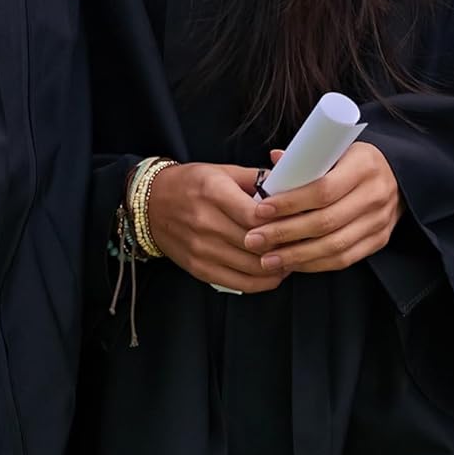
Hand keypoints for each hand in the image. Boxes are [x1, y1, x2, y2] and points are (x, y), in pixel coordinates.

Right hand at [146, 162, 286, 293]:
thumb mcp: (222, 171)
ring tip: (292, 257)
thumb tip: (289, 186)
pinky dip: (261, 282)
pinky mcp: (199, 268)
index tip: (297, 220)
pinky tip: (274, 273)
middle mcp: (206, 223)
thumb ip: (255, 179)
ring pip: (250, 267)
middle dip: (283, 245)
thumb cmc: (190, 183)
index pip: (254, 215)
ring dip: (277, 266)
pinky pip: (237, 283)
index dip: (279, 221)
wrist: (151, 204)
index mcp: (213, 192)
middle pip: (255, 243)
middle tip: (302, 242)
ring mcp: (201, 249)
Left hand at [244, 142, 402, 272]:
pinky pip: (344, 259)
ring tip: (267, 258)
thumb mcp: (337, 148)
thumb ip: (307, 157)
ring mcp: (380, 221)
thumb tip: (274, 160)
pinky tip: (292, 264)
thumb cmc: (354, 160)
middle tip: (254, 239)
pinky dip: (315, 264)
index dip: (290, 202)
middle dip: (285, 233)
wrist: (397, 175)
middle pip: (325, 222)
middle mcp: (375, 194)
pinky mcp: (379, 240)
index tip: (261, 209)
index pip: (323, 189)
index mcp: (363, 165)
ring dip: (296, 256)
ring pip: (334, 246)